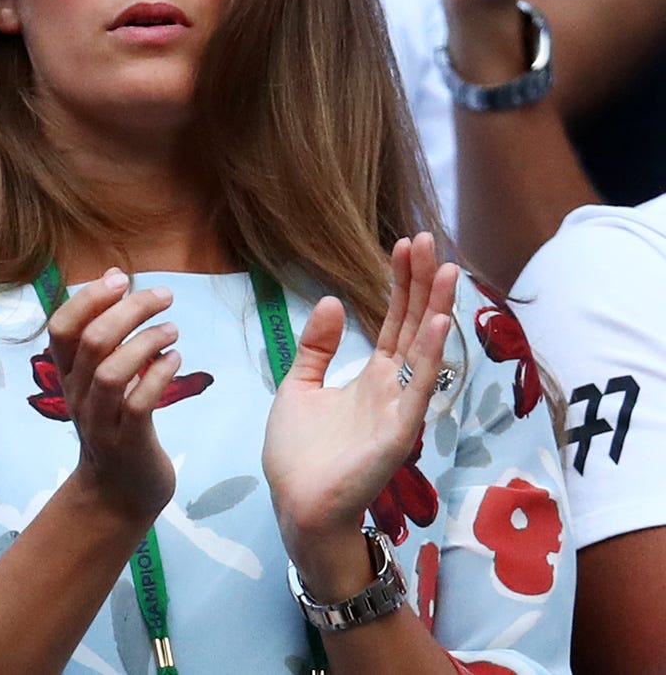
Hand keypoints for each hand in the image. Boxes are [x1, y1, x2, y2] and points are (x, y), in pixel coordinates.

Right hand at [46, 269, 180, 523]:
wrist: (118, 491)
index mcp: (68, 374)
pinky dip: (158, 375)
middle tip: (164, 295)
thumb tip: (115, 276)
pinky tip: (176, 360)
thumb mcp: (100, 376)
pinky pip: (138, 404)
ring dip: (146, 342)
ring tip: (173, 329)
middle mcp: (77, 394)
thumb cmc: (114, 421)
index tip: (120, 278)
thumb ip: (105, 332)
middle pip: (92, 342)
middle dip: (129, 311)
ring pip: (111, 373)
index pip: (61, 328)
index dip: (88, 298)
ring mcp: (100, 421)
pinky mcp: (127, 442)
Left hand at [263, 235, 457, 574]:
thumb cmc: (299, 453)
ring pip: (424, 349)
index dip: (401, 283)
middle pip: (414, 325)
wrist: (296, 504)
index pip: (394, 320)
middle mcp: (393, 387)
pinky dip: (431, 355)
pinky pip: (419, 388)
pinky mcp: (399, 432)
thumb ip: (317, 347)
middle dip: (422, 283)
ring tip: (447, 268)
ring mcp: (399, 408)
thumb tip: (332, 300)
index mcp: (372, 376)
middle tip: (428, 239)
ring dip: (436, 308)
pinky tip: (439, 322)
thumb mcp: (300, 385)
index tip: (405, 245)